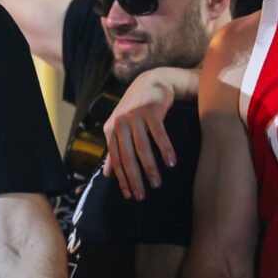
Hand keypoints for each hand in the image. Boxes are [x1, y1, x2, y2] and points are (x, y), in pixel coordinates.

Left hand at [102, 68, 176, 200]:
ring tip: (157, 184)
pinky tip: (171, 163)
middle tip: (142, 196)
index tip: (129, 195)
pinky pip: (158, 134)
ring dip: (150, 167)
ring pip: (142, 148)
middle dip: (134, 178)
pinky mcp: (151, 111)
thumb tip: (106, 174)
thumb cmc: (135, 110)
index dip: (121, 178)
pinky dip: (165, 149)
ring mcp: (135, 117)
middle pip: (127, 156)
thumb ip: (114, 150)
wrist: (151, 81)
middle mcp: (120, 123)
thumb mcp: (119, 128)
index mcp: (110, 130)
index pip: (115, 159)